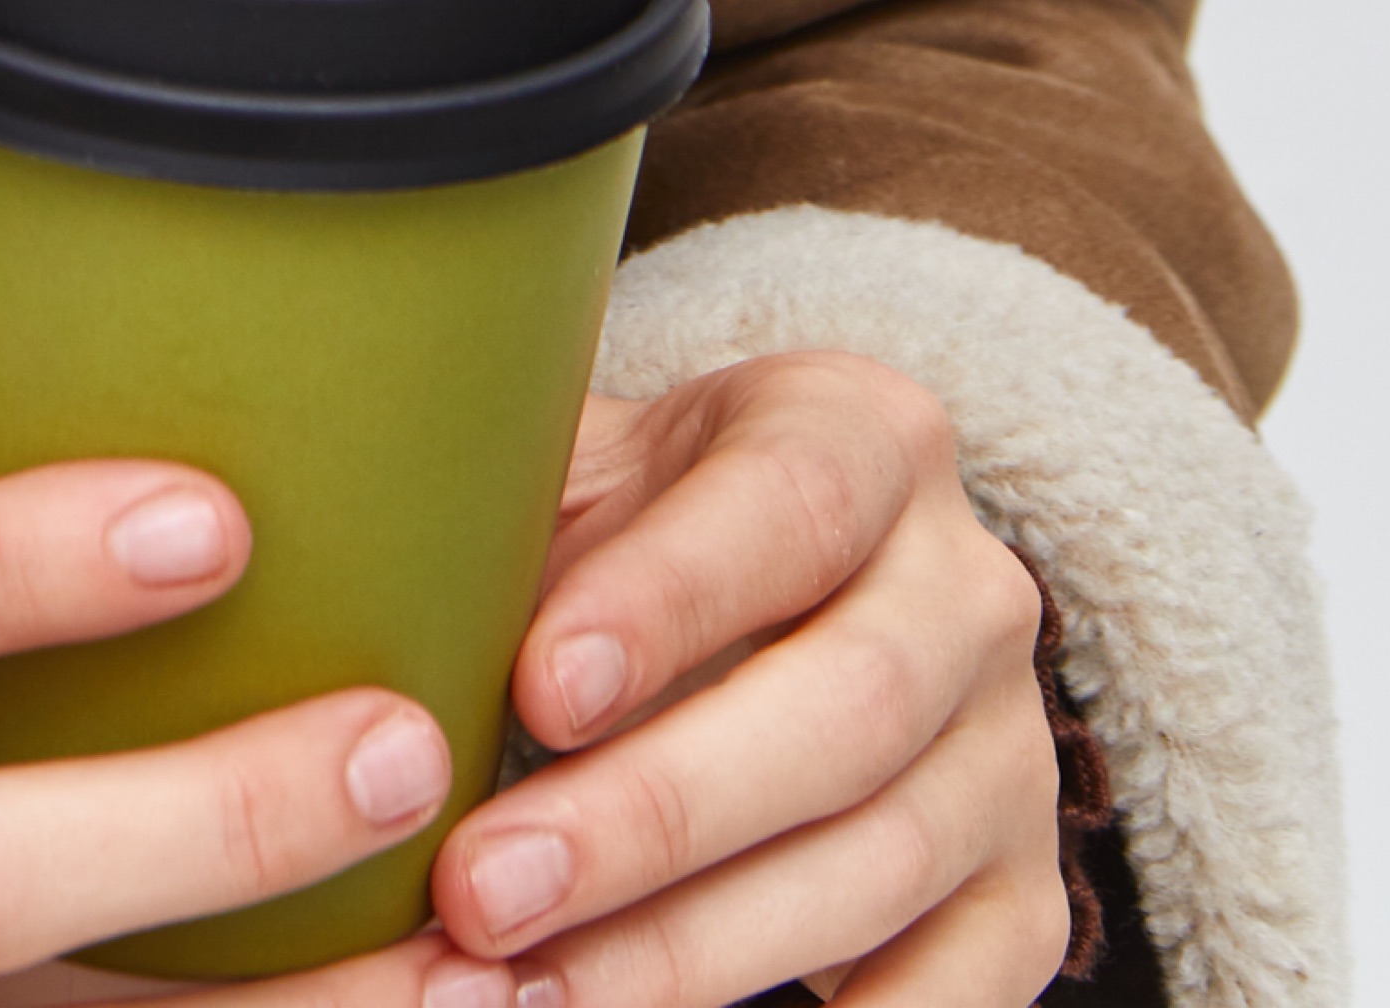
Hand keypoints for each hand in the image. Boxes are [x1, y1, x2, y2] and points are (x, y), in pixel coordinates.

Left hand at [419, 350, 1058, 1007]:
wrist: (773, 620)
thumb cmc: (625, 538)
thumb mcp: (579, 474)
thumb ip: (507, 508)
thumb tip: (364, 583)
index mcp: (864, 436)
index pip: (789, 503)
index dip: (669, 601)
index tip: (534, 688)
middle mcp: (967, 589)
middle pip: (845, 706)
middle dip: (650, 815)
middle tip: (480, 890)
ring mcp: (1010, 755)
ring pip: (877, 863)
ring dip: (687, 947)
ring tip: (521, 991)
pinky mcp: (1025, 900)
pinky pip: (962, 993)